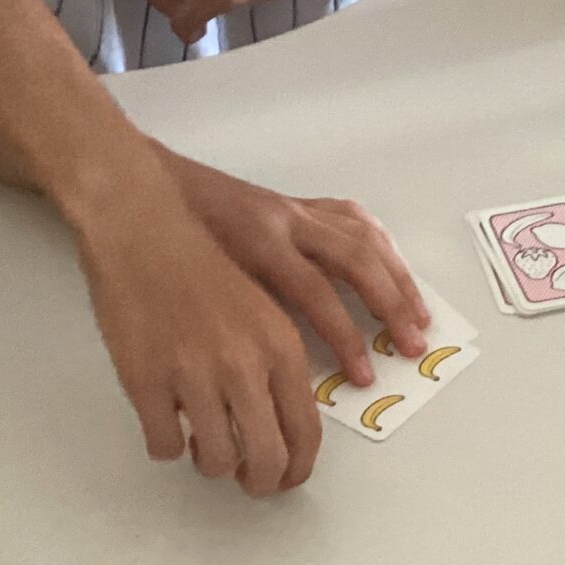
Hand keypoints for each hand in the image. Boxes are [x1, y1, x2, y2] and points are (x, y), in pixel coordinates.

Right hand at [73, 160, 326, 494]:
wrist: (142, 232)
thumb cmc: (202, 269)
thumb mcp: (261, 313)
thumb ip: (276, 369)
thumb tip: (281, 431)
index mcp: (280, 347)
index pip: (305, 432)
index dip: (297, 468)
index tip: (287, 479)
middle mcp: (243, 365)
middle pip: (266, 459)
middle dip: (261, 483)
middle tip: (249, 484)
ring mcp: (192, 374)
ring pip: (214, 461)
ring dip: (211, 465)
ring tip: (202, 448)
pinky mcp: (145, 381)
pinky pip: (163, 445)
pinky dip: (165, 445)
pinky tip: (165, 427)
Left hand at [163, 154, 430, 389]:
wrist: (145, 188)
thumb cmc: (164, 244)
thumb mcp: (196, 286)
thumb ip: (242, 318)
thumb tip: (277, 368)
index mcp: (259, 243)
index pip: (317, 294)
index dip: (346, 338)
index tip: (364, 375)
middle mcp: (286, 221)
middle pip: (356, 260)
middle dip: (391, 306)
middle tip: (411, 346)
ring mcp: (295, 209)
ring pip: (363, 237)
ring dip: (397, 277)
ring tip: (419, 316)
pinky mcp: (296, 204)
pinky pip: (351, 218)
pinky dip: (379, 244)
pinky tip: (392, 267)